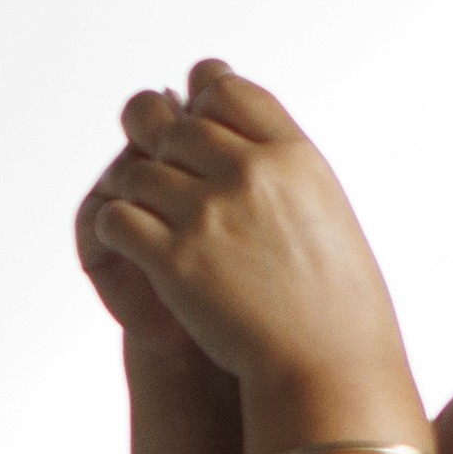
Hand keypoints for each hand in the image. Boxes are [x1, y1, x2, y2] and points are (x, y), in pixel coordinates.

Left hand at [74, 64, 422, 430]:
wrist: (328, 367)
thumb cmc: (337, 298)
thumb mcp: (324, 208)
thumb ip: (279, 163)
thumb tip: (233, 120)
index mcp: (294, 155)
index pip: (226, 86)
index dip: (200, 94)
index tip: (193, 112)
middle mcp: (250, 173)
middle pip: (172, 125)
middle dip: (156, 141)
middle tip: (157, 164)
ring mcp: (209, 214)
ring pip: (136, 171)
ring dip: (133, 190)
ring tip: (145, 212)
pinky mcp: (175, 259)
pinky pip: (117, 218)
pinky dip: (116, 229)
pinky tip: (131, 243)